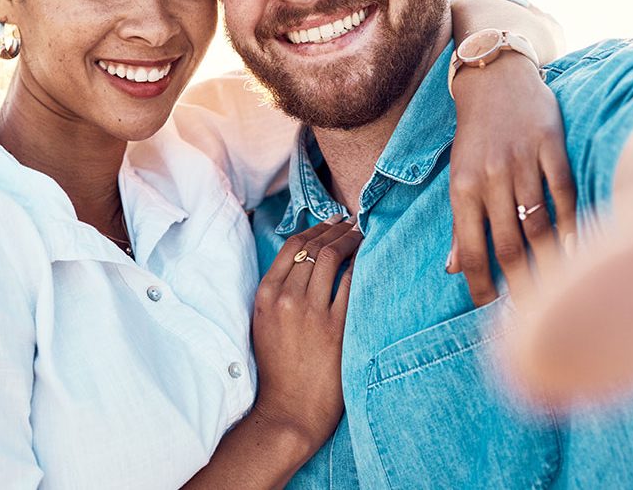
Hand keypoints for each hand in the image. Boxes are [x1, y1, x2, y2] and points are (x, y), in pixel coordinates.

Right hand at [252, 215, 359, 449]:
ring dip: (350, 241)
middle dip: (336, 230)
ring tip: (361, 236)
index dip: (315, 229)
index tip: (331, 222)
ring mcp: (311, 312)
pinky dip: (360, 266)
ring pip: (332, 258)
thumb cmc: (277, 367)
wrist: (288, 409)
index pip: (292, 246)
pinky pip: (351, 284)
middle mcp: (286, 298)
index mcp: (265, 295)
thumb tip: (302, 258)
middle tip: (351, 223)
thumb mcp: (264, 322)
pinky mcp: (335, 327)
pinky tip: (368, 260)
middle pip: (315, 247)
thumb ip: (277, 290)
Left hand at [448, 53, 576, 306]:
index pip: (470, 248)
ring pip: (538, 223)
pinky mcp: (551, 145)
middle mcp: (491, 177)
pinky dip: (572, 225)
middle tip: (527, 312)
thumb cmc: (474, 137)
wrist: (494, 79)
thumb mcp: (458, 176)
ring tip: (553, 291)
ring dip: (547, 262)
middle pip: (507, 243)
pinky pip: (565, 193)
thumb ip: (459, 223)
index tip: (488, 307)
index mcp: (462, 188)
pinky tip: (576, 251)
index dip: (479, 283)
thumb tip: (454, 269)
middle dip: (517, 283)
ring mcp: (523, 161)